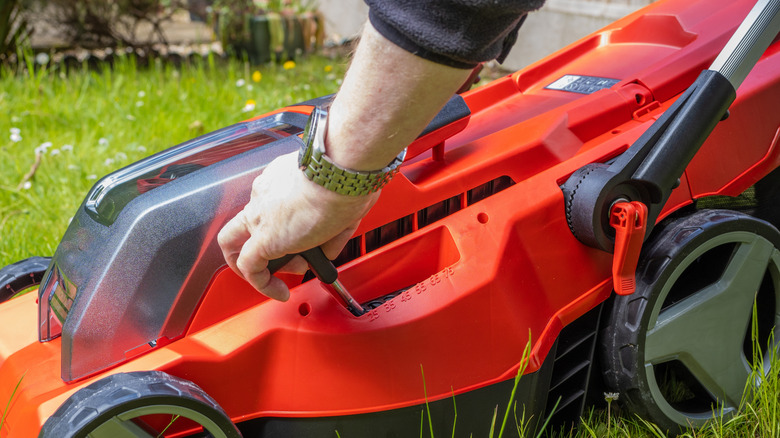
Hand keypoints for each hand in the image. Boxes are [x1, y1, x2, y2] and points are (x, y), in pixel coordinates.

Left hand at [218, 152, 377, 300]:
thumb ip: (332, 227)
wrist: (342, 173)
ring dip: (260, 264)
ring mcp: (260, 215)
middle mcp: (264, 193)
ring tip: (290, 275)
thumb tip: (329, 248)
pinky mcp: (263, 238)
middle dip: (266, 245)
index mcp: (280, 178)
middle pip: (248, 223)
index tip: (305, 237)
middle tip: (295, 257)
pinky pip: (250, 268)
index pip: (271, 204)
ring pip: (237, 243)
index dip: (287, 226)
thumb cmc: (347, 177)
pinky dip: (262, 284)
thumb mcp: (341, 201)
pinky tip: (280, 292)